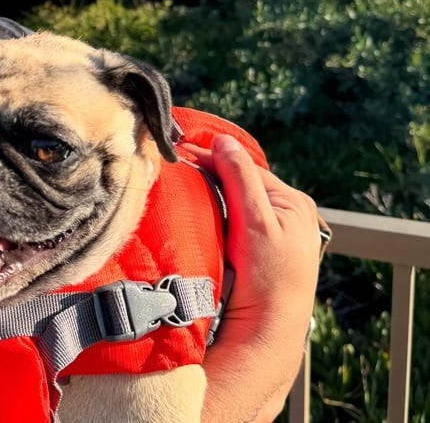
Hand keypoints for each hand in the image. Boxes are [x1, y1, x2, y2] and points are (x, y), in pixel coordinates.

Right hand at [181, 134, 322, 421]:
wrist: (267, 333)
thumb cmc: (269, 279)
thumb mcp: (256, 221)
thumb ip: (240, 177)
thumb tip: (222, 140)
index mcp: (294, 202)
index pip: (246, 168)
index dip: (214, 158)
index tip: (181, 153)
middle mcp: (289, 215)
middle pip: (241, 183)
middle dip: (212, 174)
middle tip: (179, 168)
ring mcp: (275, 234)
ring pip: (237, 201)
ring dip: (212, 194)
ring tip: (185, 187)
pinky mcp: (259, 252)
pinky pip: (234, 221)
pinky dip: (216, 214)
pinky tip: (199, 215)